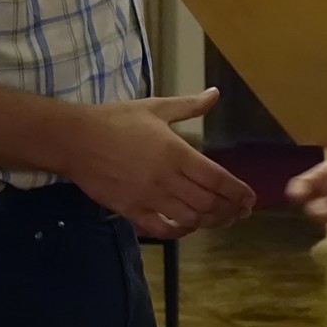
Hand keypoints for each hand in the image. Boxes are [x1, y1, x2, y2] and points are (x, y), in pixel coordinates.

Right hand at [63, 88, 255, 239]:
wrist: (76, 139)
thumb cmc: (116, 120)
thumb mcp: (155, 108)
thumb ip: (188, 106)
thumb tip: (215, 94)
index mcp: (175, 152)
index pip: (216, 178)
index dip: (237, 192)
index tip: (250, 198)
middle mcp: (166, 177)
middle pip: (208, 203)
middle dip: (229, 210)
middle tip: (240, 212)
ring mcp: (148, 197)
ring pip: (189, 219)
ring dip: (209, 222)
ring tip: (219, 219)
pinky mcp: (131, 210)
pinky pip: (162, 229)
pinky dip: (179, 232)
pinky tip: (187, 226)